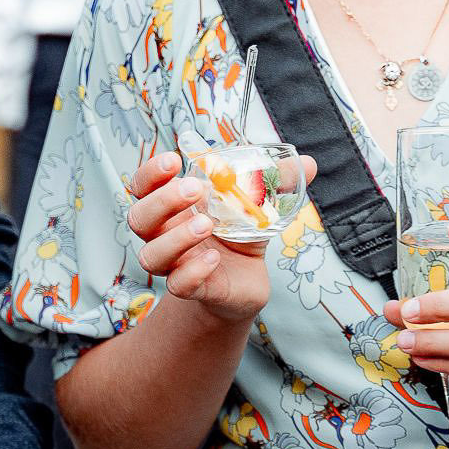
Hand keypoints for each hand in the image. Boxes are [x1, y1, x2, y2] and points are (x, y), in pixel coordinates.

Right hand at [125, 151, 308, 323]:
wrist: (245, 280)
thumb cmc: (240, 233)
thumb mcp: (257, 203)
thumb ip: (276, 181)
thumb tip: (309, 162)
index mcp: (174, 206)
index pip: (143, 186)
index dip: (151, 172)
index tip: (175, 159)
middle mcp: (165, 234)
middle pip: (139, 218)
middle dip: (162, 200)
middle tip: (194, 189)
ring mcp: (175, 264)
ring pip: (151, 255)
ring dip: (176, 238)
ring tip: (207, 224)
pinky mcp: (192, 289)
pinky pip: (178, 284)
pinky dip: (193, 270)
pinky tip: (215, 259)